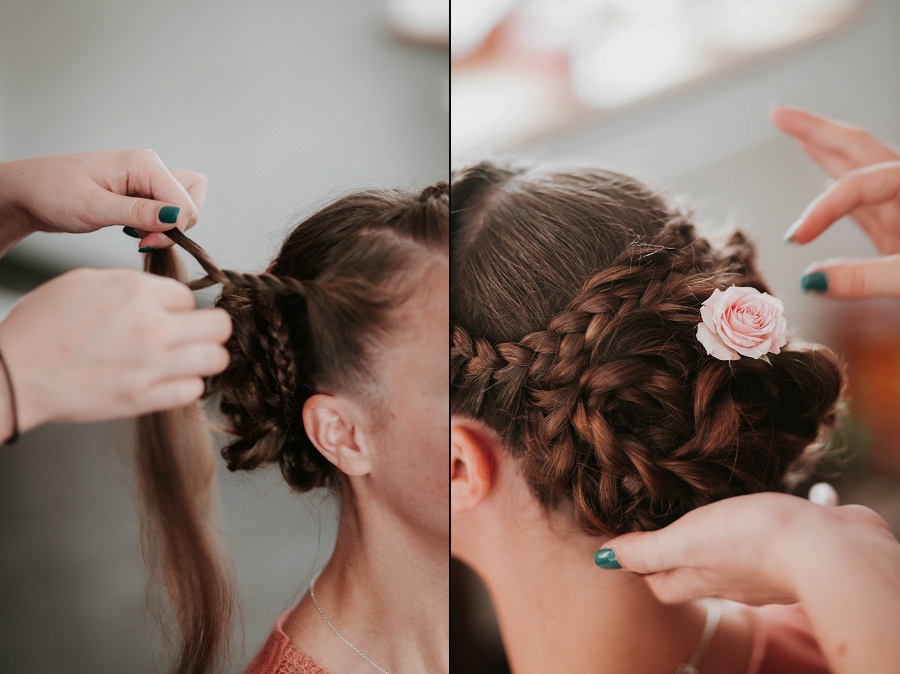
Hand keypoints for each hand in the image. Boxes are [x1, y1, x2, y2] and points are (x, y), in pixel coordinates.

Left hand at [0, 150, 207, 252]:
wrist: (27, 193)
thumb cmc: (52, 193)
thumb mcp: (94, 207)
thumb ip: (139, 213)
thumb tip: (177, 218)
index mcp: (143, 163)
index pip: (185, 201)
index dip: (174, 227)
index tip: (146, 242)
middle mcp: (150, 167)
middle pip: (192, 198)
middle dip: (178, 225)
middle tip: (147, 239)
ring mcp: (146, 180)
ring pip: (183, 204)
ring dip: (169, 226)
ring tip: (138, 234)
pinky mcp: (141, 193)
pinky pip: (167, 209)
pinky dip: (158, 225)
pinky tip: (133, 230)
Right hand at [0, 267, 230, 436]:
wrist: (16, 374)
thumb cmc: (42, 328)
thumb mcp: (85, 283)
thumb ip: (132, 285)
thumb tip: (163, 294)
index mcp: (136, 292)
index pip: (189, 295)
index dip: (178, 306)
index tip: (166, 315)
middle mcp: (152, 327)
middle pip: (219, 326)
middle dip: (208, 329)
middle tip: (193, 335)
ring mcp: (152, 365)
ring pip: (216, 359)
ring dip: (205, 358)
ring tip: (185, 359)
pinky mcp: (145, 398)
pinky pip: (194, 390)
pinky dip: (186, 385)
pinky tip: (168, 380)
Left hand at [598, 492, 893, 605]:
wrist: (828, 548)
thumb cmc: (752, 542)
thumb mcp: (686, 540)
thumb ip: (647, 550)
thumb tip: (603, 558)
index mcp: (697, 578)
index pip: (658, 583)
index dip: (640, 566)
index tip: (625, 542)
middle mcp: (728, 579)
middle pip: (689, 572)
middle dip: (671, 553)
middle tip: (656, 524)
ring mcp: (761, 569)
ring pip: (724, 558)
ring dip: (709, 538)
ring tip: (698, 512)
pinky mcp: (791, 548)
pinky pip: (759, 541)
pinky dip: (747, 528)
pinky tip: (748, 509)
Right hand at [772, 106, 899, 297]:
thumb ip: (867, 279)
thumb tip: (814, 279)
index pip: (858, 186)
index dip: (823, 209)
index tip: (797, 239)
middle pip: (859, 148)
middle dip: (817, 130)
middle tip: (779, 113)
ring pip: (859, 169)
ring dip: (824, 151)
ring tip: (796, 133)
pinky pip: (865, 198)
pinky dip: (838, 185)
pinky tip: (824, 177)